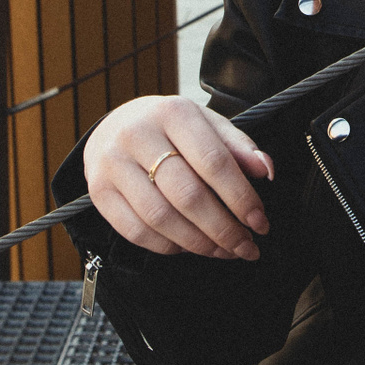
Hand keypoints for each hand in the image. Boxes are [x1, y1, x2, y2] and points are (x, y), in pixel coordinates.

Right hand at [84, 95, 275, 257]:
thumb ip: (238, 147)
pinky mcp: (99, 191)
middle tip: (246, 247)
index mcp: (173, 112)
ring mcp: (113, 164)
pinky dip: (168, 247)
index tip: (260, 222)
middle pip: (187, 195)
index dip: (241, 197)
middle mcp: (137, 135)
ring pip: (161, 218)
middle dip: (223, 229)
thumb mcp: (207, 125)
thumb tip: (266, 171)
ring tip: (224, 251)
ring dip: (198, 243)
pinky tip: (190, 247)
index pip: (214, 162)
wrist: (115, 125)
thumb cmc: (172, 129)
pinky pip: (136, 232)